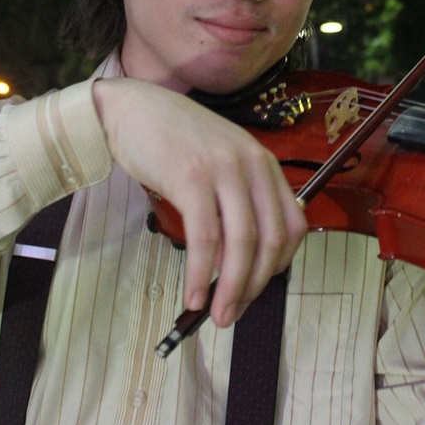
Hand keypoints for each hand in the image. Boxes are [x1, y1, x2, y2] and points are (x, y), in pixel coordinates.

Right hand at [93, 78, 307, 326]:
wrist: (131, 108)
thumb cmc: (173, 141)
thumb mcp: (219, 162)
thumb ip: (236, 199)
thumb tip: (239, 261)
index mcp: (264, 163)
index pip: (293, 225)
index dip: (279, 265)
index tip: (256, 288)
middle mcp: (252, 165)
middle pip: (271, 239)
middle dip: (255, 286)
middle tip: (234, 313)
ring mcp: (223, 170)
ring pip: (241, 243)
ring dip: (231, 288)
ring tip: (216, 315)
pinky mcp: (192, 178)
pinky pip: (205, 238)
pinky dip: (202, 274)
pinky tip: (194, 294)